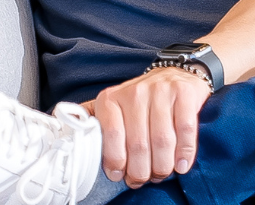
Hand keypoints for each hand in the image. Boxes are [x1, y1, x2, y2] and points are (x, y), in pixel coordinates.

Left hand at [85, 66, 209, 187]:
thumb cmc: (141, 99)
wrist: (175, 75)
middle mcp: (135, 93)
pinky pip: (185, 131)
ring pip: (162, 140)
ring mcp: (160, 92)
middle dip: (141, 170)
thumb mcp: (113, 105)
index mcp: (111, 98)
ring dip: (162, 165)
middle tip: (143, 180)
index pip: (111, 134)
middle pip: (138, 143)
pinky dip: (185, 153)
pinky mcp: (184, 94)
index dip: (116, 161)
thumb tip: (69, 135)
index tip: (119, 176)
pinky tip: (181, 165)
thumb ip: (95, 120)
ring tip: (161, 174)